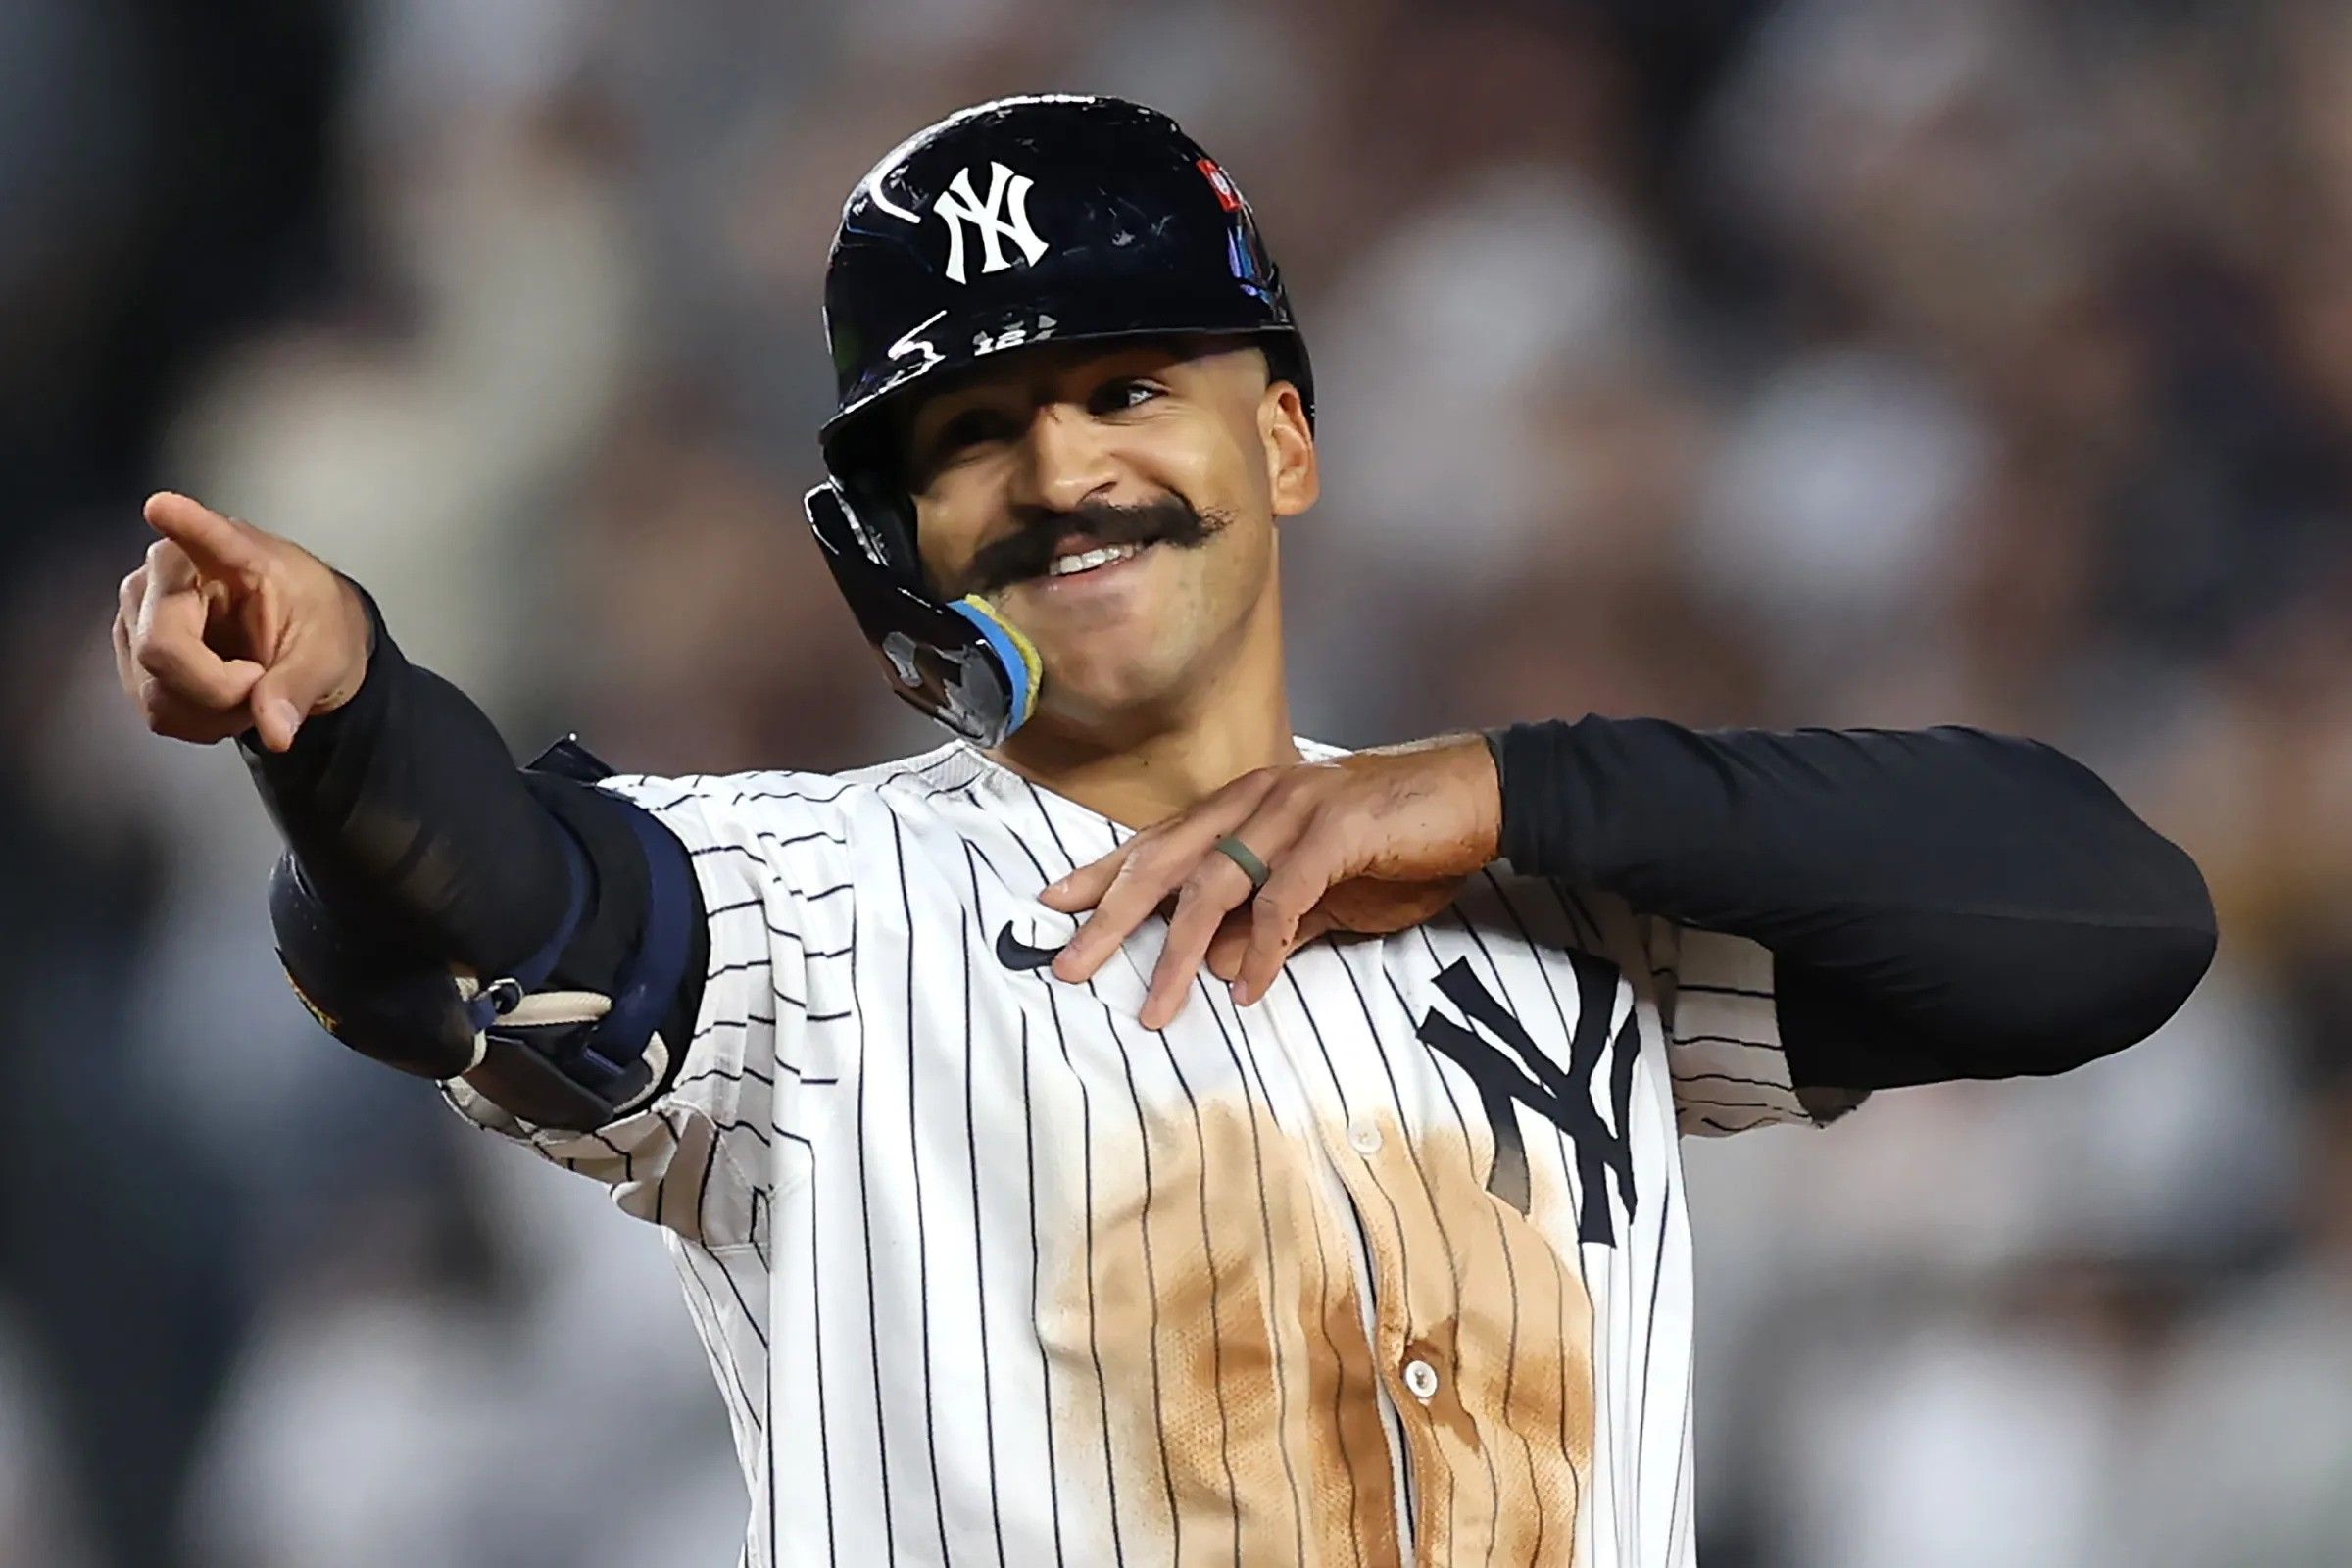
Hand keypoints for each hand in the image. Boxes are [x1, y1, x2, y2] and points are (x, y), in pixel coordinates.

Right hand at [112, 492, 372, 750]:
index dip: (183, 525)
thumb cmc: (314, 624)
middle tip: (261, 681)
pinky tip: (223, 697)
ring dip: (213, 711)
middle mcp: (164, 576)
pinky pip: (156, 709)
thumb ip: (298, 687)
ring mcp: (138, 616)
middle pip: (162, 649)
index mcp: (228, 553)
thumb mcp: (327, 655)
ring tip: (248, 685)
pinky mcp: (132, 654)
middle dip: (218, 690)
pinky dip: (199, 719)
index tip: (164, 508)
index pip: (202, 535)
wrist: (302, 640)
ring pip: (157, 690)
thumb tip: (276, 728)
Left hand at [1038, 735, 1504, 1027]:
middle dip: (1110, 916)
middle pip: (1165, 861)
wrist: (1480, 798)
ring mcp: (1294, 809)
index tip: (1055, 906)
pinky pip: (1283, 896)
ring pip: (1213, 884)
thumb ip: (1274, 924)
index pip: (1158, 841)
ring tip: (1154, 1008)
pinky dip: (1261, 947)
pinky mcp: (1336, 830)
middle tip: (1068, 965)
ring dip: (1177, 953)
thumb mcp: (1326, 893)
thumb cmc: (1401, 841)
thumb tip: (1220, 966)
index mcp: (1246, 804)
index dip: (1104, 873)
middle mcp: (1257, 798)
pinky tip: (1247, 990)